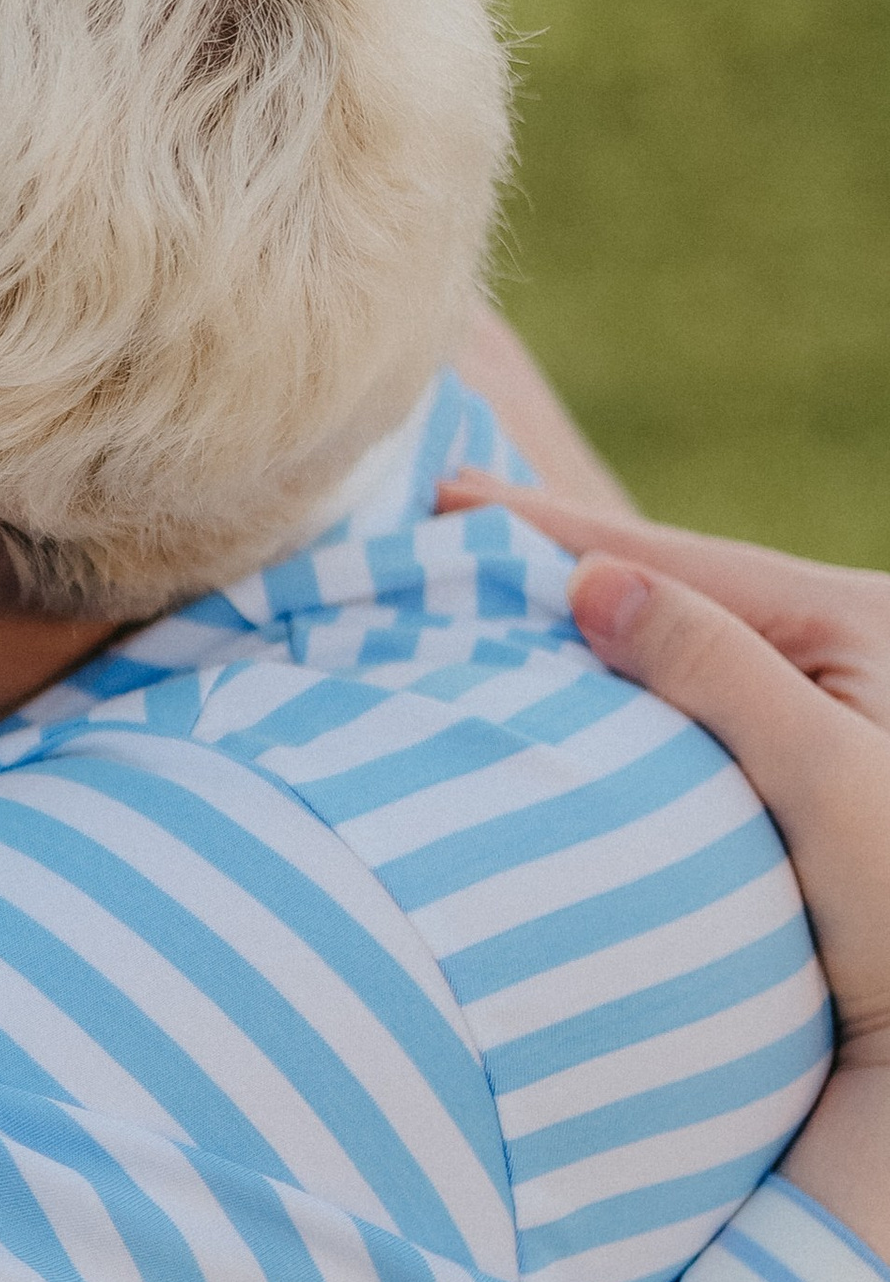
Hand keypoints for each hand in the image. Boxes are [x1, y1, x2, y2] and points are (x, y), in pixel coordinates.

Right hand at [443, 474, 889, 1247]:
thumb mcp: (824, 780)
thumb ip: (719, 672)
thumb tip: (593, 582)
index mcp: (863, 620)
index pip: (688, 563)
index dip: (563, 533)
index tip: (450, 501)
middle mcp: (844, 651)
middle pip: (672, 596)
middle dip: (557, 570)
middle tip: (434, 536)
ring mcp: (819, 712)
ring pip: (669, 656)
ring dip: (573, 640)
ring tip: (464, 603)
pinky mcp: (788, 774)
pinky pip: (676, 713)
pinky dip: (602, 702)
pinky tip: (538, 693)